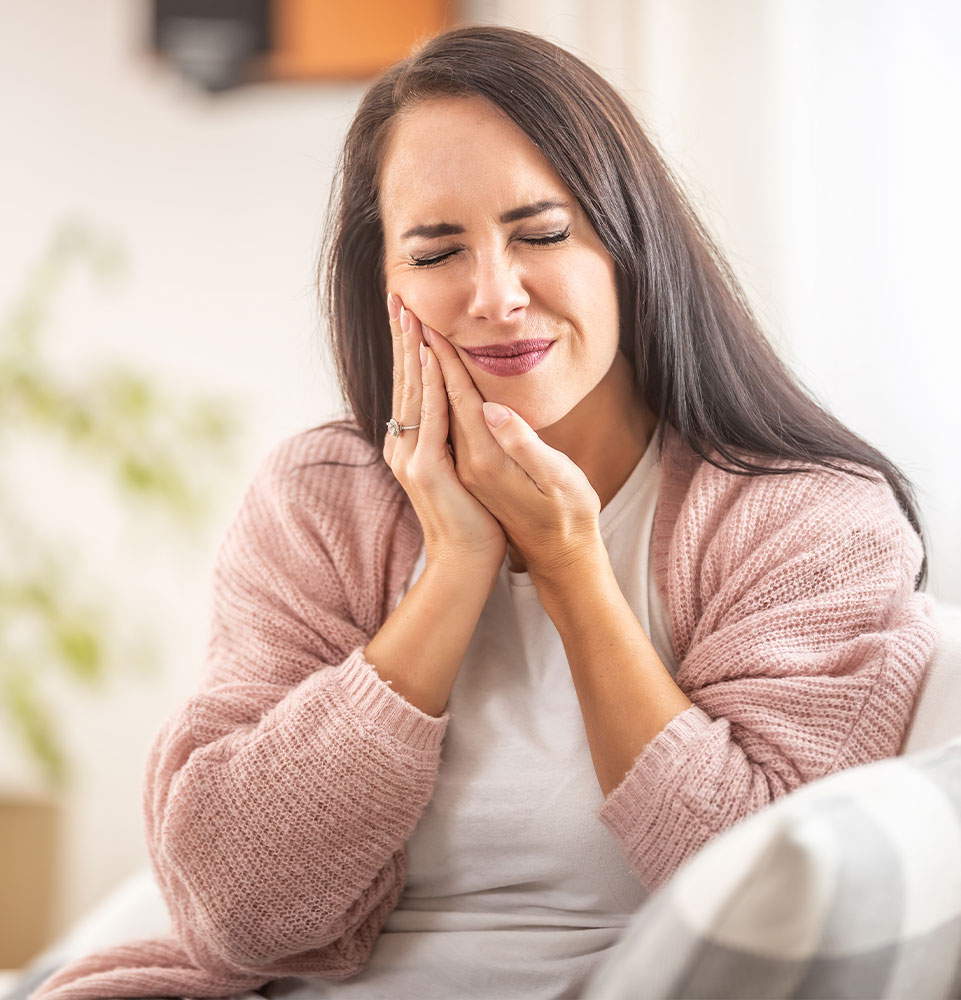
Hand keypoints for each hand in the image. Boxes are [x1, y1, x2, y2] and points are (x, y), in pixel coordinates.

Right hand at [382, 294, 506, 579]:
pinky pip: (430, 417)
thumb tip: (455, 413)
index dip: (408, 348)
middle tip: (398, 296)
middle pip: (404, 380)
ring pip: (413, 391)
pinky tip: (428, 356)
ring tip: (409, 312)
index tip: (408, 313)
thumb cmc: (470, 517)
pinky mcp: (426, 469)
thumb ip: (451, 440)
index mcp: (413, 443)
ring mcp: (411, 457)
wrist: (466, 559)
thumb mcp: (459, 469)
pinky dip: (428, 384)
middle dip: (402, 336)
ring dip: (411, 349)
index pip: (411, 385)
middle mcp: (404, 445)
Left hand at [426, 327, 602, 581]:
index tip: (429, 324)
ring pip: (429, 409)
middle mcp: (465, 463)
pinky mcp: (465, 470)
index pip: (458, 398)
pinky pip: (438, 424)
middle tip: (403, 312)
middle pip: (433, 398)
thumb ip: (525, 445)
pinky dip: (429, 395)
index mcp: (485, 460)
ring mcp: (462, 468)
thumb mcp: (557, 481)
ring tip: (406, 335)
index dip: (445, 359)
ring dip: (417, 370)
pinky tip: (426, 379)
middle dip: (420, 354)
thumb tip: (493, 410)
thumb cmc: (567, 518)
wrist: (554, 559)